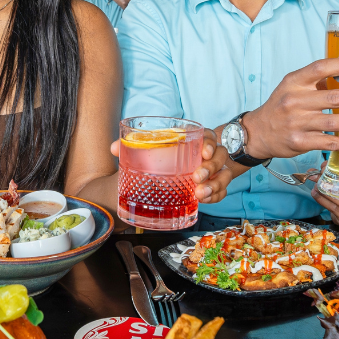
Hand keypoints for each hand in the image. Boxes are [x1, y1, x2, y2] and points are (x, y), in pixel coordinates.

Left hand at [108, 131, 233, 204]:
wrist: (174, 170)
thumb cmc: (166, 155)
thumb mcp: (153, 147)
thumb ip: (134, 145)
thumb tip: (114, 148)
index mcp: (196, 140)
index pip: (210, 137)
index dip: (210, 143)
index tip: (204, 152)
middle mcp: (208, 155)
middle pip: (220, 157)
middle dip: (211, 168)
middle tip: (197, 177)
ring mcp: (215, 171)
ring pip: (224, 176)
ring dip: (215, 185)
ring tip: (200, 194)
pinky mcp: (215, 186)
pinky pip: (222, 192)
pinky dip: (216, 197)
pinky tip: (204, 201)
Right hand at [241, 58, 338, 159]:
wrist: (258, 132)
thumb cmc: (282, 106)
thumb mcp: (292, 87)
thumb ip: (316, 81)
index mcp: (294, 82)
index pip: (321, 68)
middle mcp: (295, 101)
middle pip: (335, 97)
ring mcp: (297, 123)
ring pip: (335, 121)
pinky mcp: (300, 142)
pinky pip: (330, 143)